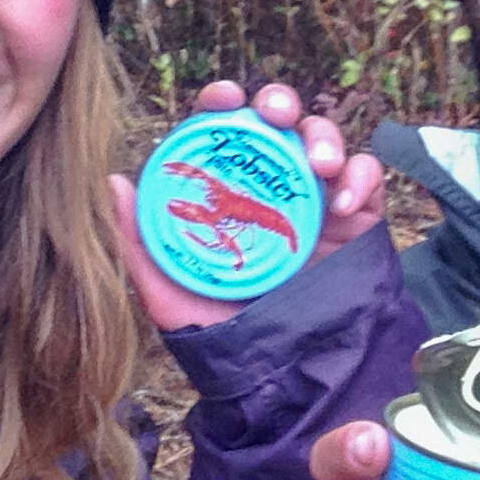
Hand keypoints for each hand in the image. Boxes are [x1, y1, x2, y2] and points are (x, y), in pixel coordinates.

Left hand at [110, 81, 384, 330]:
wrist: (280, 378)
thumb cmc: (220, 332)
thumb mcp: (168, 290)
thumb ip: (139, 240)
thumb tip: (112, 182)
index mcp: (226, 190)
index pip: (223, 130)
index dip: (222, 103)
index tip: (222, 101)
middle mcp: (271, 186)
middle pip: (278, 121)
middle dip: (279, 101)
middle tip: (275, 114)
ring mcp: (316, 200)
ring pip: (324, 139)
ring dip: (323, 135)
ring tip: (318, 164)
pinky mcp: (356, 220)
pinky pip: (367, 178)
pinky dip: (361, 175)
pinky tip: (343, 201)